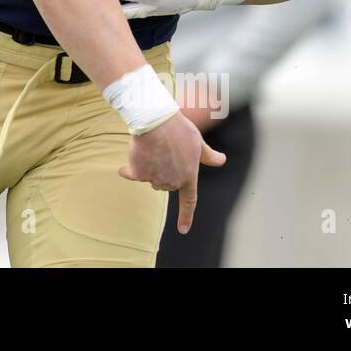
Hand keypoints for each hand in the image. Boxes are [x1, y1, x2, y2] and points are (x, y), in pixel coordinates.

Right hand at [122, 111, 225, 233]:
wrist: (156, 120)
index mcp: (188, 177)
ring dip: (148, 166)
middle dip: (163, 171)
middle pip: (165, 183)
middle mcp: (172, 182)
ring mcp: (154, 178)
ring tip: (152, 147)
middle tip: (164, 151)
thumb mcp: (198, 141)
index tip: (183, 230)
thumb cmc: (179, 128)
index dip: (186, 216)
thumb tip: (222, 160)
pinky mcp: (137, 173)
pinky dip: (127, 168)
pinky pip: (129, 173)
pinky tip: (132, 154)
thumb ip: (208, 155)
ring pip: (148, 177)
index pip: (189, 201)